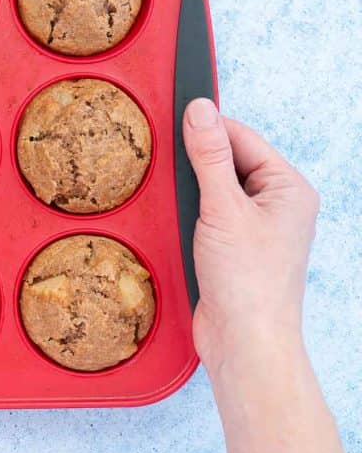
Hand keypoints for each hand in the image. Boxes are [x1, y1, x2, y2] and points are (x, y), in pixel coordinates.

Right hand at [182, 97, 318, 371]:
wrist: (245, 342)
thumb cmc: (248, 283)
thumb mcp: (223, 209)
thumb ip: (210, 157)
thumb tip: (201, 110)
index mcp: (288, 188)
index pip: (242, 138)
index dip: (207, 128)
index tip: (171, 117)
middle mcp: (277, 204)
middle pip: (228, 160)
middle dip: (196, 160)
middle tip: (163, 157)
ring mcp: (256, 226)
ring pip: (215, 187)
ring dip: (191, 188)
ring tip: (172, 194)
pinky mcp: (234, 246)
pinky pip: (209, 213)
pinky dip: (190, 211)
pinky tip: (176, 218)